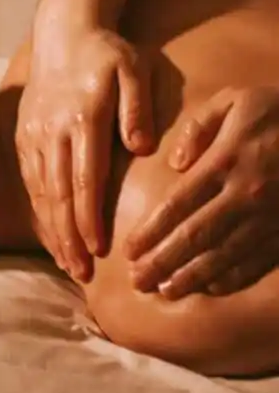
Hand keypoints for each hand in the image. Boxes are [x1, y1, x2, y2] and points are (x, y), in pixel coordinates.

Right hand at [16, 26, 154, 280]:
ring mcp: (33, 134)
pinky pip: (30, 180)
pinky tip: (51, 233)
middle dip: (69, 237)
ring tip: (67, 263)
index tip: (98, 249)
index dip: (89, 217)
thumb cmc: (106, 52)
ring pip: (40, 191)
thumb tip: (142, 147)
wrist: (63, 32)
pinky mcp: (24, 135)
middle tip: (81, 273)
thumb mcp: (132, 68)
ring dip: (52, 230)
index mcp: (81, 118)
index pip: (83, 178)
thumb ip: (137, 107)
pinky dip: (39, 210)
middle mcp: (51, 130)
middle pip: (57, 194)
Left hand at [126, 86, 278, 298]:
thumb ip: (198, 127)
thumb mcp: (236, 100)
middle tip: (137, 281)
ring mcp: (270, 217)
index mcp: (226, 161)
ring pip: (225, 255)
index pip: (178, 204)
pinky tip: (212, 288)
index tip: (129, 250)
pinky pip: (259, 260)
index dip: (151, 231)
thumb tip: (174, 163)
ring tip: (165, 292)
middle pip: (196, 236)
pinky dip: (234, 277)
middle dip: (163, 262)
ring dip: (193, 276)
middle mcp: (245, 195)